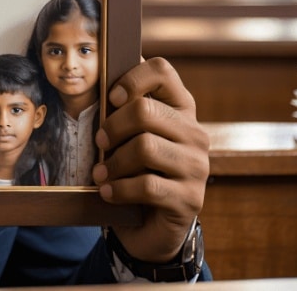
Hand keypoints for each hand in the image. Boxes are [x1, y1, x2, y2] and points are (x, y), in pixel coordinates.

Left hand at [93, 57, 208, 262]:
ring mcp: (197, 167)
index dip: (133, 78)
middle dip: (113, 126)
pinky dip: (119, 189)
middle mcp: (195, 134)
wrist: (153, 225)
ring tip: (100, 174)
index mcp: (181, 110)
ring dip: (114, 162)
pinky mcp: (190, 199)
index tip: (113, 97)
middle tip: (99, 142)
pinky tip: (107, 192)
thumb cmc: (136, 172)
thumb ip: (123, 110)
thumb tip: (99, 74)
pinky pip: (147, 185)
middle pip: (145, 110)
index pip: (163, 71)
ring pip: (145, 148)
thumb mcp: (130, 137)